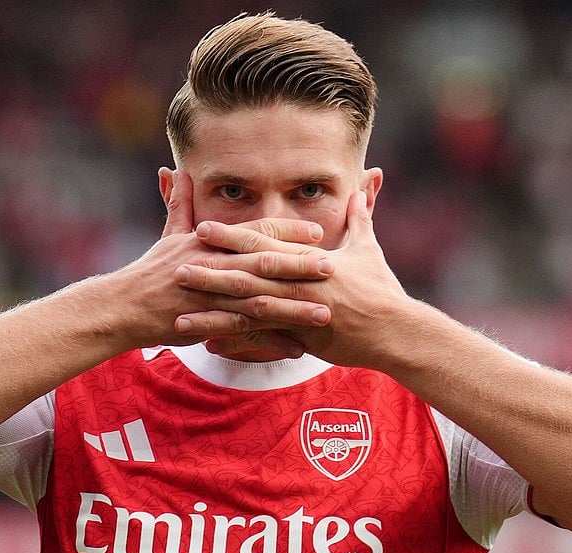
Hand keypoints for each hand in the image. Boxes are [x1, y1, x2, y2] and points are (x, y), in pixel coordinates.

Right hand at [111, 170, 335, 355]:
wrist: (124, 307)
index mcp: (210, 244)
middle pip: (263, 265)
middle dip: (300, 266)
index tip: (318, 233)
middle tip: (333, 267)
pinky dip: (272, 342)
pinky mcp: (208, 325)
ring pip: (260, 302)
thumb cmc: (150, 271)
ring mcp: (211, 297)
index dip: (287, 233)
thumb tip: (173, 170)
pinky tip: (297, 348)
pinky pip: (246, 335)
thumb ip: (178, 204)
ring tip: (325, 313)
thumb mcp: (167, 234)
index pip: (255, 233)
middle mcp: (214, 267)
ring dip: (294, 308)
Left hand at [175, 191, 411, 367]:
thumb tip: (360, 187)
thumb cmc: (383, 290)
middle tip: (175, 266)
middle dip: (209, 270)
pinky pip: (262, 342)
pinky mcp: (302, 338)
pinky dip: (234, 343)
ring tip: (180, 310)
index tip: (201, 228)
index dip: (230, 236)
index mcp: (308, 259)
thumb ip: (360, 218)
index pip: (263, 243)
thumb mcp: (369, 249)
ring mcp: (298, 312)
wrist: (397, 330)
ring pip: (247, 309)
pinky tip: (207, 346)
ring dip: (212, 310)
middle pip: (246, 274)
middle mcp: (299, 283)